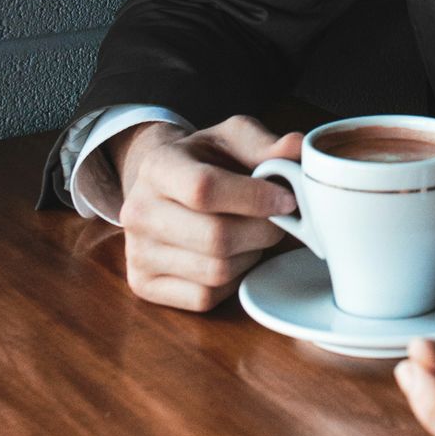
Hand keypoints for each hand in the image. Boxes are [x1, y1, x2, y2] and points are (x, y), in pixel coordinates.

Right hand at [110, 115, 301, 311]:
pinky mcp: (144, 285)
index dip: (256, 198)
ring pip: (216, 271)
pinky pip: (205, 296)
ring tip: (251, 234)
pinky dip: (231, 281)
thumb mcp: (233, 139)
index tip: (287, 200)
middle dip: (262, 231)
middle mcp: (137, 211)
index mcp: (158, 166)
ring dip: (250, 255)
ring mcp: (137, 252)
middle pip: (216, 237)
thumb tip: (298, 148)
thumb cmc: (208, 162)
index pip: (205, 188)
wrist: (165, 186)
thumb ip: (266, 144)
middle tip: (278, 220)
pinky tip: (233, 257)